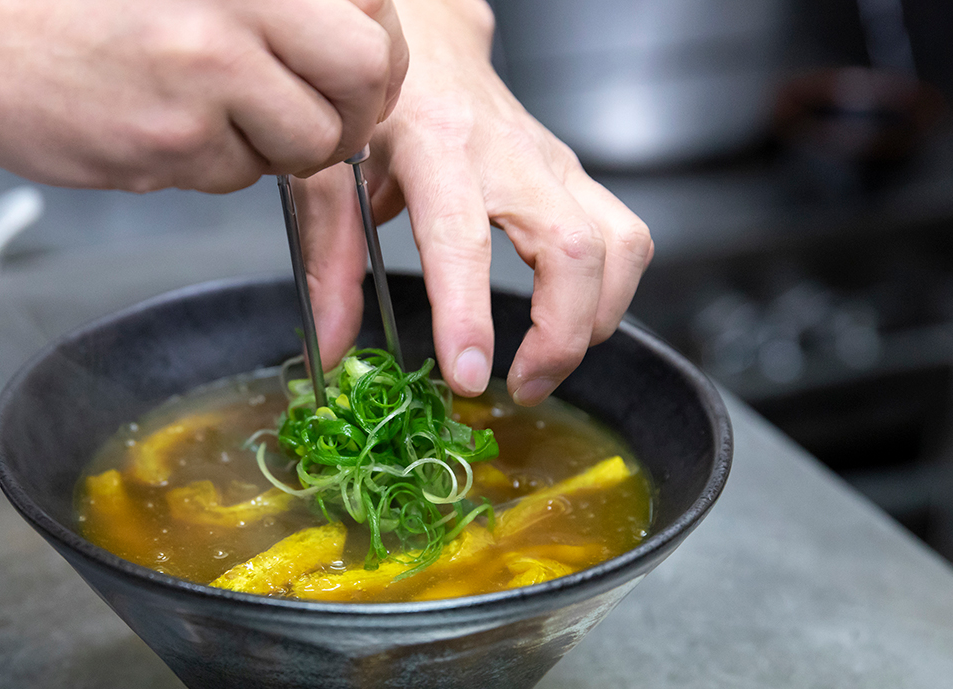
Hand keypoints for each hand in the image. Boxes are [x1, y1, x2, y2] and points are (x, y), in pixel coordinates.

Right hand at [0, 0, 406, 191]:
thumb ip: (263, 0)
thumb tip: (353, 21)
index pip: (371, 23)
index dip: (378, 52)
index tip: (360, 62)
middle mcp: (228, 23)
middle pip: (358, 92)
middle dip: (353, 113)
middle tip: (325, 111)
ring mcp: (194, 93)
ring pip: (300, 150)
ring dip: (282, 143)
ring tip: (226, 108)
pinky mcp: (158, 152)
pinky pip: (230, 177)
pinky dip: (216, 161)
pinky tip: (164, 119)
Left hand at [295, 0, 652, 404]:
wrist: (426, 38)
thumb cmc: (377, 103)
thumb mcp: (328, 171)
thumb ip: (328, 262)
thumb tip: (333, 347)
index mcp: (435, 144)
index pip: (462, 238)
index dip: (469, 315)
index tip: (468, 376)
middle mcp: (508, 152)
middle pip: (575, 249)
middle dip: (562, 336)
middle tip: (522, 386)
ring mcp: (554, 162)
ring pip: (621, 243)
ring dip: (599, 318)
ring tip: (550, 361)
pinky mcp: (576, 176)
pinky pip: (625, 238)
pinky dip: (610, 293)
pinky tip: (571, 320)